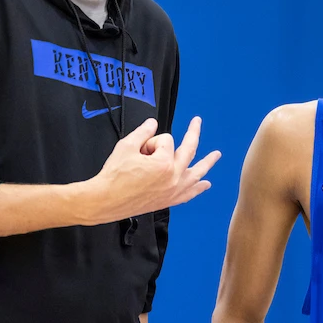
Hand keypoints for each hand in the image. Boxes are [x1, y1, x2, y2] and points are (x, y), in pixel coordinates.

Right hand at [78, 117, 221, 224]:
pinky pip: (189, 194)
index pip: (164, 140)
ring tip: (216, 155)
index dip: (150, 140)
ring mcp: (173, 190)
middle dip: (193, 133)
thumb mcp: (126, 146)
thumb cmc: (114, 176)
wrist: (105, 200)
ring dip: (207, 163)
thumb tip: (152, 123)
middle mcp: (173, 177)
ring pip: (195, 173)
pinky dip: (198, 189)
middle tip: (197, 122)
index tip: (139, 149)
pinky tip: (205, 184)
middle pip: (188, 150)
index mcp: (164, 164)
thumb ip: (143, 132)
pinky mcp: (168, 201)